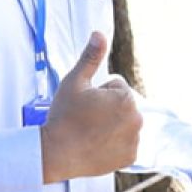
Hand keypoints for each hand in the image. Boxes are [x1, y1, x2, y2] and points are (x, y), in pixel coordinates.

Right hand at [39, 33, 142, 183]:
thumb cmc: (63, 116)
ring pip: (123, 124)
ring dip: (111, 125)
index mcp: (126, 98)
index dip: (97, 94)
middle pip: (122, 105)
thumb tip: (99, 34)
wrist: (55, 154)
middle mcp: (137, 118)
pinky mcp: (130, 157)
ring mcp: (135, 139)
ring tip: (89, 133)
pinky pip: (125, 143)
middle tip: (85, 120)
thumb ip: (91, 57)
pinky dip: (114, 144)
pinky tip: (96, 146)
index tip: (85, 105)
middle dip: (107, 109)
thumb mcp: (74, 81)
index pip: (115, 87)